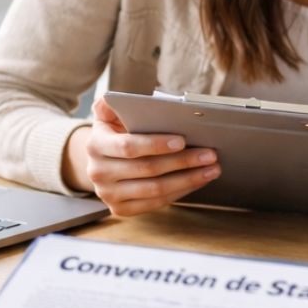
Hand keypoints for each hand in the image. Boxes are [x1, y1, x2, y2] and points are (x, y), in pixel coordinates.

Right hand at [79, 95, 220, 215]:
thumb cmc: (115, 132)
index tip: (183, 140)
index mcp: (95, 145)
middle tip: (210, 154)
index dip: (156, 145)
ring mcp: (108, 194)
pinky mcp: (120, 209)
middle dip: (183, 162)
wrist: (101, 161)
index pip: (129, 147)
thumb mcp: (108, 114)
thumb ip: (112, 103)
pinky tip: (197, 181)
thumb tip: (114, 98)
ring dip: (188, 179)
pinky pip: (155, 203)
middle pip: (147, 169)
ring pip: (155, 190)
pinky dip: (180, 192)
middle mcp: (98, 173)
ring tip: (211, 169)